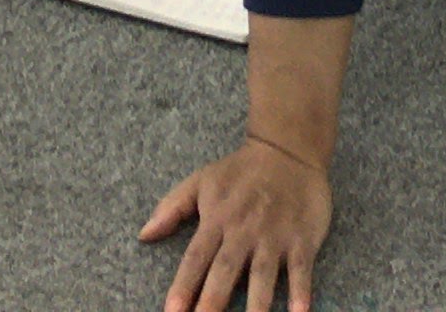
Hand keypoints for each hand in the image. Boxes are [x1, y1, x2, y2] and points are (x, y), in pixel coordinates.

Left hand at [142, 137, 331, 311]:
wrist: (289, 149)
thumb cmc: (240, 170)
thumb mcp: (202, 181)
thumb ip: (171, 208)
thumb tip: (144, 234)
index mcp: (218, 218)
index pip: (196, 257)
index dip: (183, 286)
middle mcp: (244, 230)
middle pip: (225, 271)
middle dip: (212, 301)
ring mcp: (274, 235)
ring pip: (263, 275)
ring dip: (256, 305)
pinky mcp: (302, 238)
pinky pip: (301, 269)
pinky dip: (301, 292)